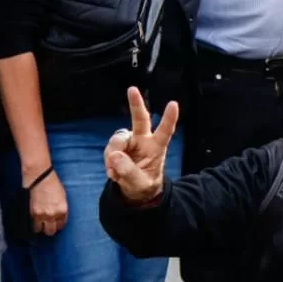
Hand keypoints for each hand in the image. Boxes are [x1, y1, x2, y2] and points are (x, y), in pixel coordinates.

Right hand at [28, 170, 67, 236]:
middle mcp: (52, 214)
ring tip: (41, 225)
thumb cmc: (53, 184)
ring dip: (40, 228)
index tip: (57, 224)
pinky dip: (33, 224)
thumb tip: (59, 215)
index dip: (59, 225)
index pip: (61, 224)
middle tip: (49, 226)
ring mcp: (41, 215)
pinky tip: (34, 221)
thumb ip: (61, 207)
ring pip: (40, 230)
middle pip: (51, 231)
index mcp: (62, 209)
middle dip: (50, 229)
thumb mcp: (62, 196)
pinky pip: (32, 224)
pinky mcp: (31, 213)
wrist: (40, 177)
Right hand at [103, 86, 178, 204]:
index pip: (165, 131)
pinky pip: (109, 150)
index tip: (173, 104)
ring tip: (116, 172)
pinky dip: (109, 162)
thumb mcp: (140, 184)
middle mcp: (143, 140)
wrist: (134, 192)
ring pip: (117, 139)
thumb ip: (129, 172)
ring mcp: (130, 142)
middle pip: (139, 119)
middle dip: (136, 104)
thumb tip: (115, 156)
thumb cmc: (144, 185)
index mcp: (157, 147)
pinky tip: (114, 172)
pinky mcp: (118, 147)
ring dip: (113, 155)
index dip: (169, 118)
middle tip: (132, 89)